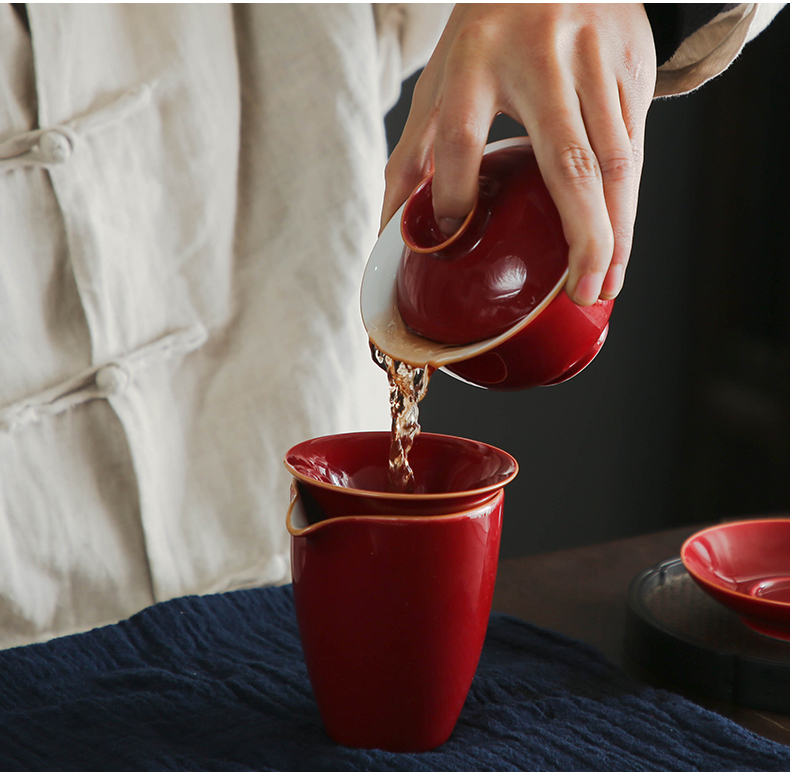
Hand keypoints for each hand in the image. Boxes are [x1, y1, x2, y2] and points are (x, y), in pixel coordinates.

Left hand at [381, 4, 656, 305]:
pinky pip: (634, 146)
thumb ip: (413, 154)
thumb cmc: (487, 33)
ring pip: (616, 161)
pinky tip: (618, 239)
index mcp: (476, 57)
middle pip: (568, 161)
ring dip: (616, 231)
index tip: (454, 235)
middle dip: (581, 236)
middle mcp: (543, 57)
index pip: (461, 136)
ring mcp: (596, 61)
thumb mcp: (439, 80)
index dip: (454, 192)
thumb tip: (389, 230)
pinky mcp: (634, 66)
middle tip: (580, 292)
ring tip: (606, 283)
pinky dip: (628, 202)